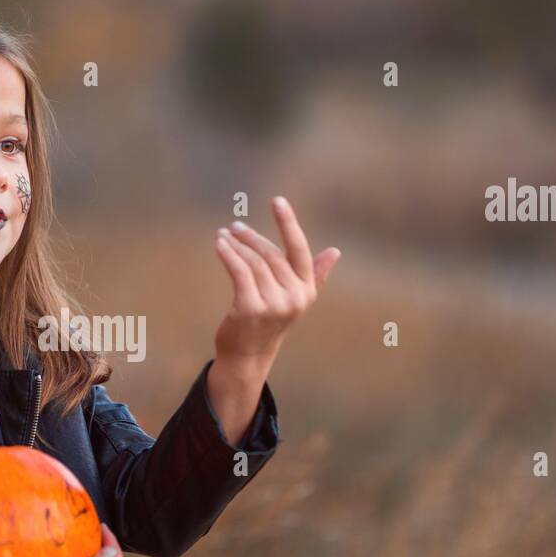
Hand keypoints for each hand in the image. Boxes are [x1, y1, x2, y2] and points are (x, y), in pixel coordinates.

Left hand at [213, 196, 339, 374]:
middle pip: (271, 255)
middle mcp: (294, 297)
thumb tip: (335, 252)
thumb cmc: (269, 322)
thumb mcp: (294, 298)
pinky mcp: (250, 308)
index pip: (299, 249)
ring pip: (253, 263)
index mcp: (306, 290)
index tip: (278, 200)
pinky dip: (228, 255)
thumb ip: (313, 274)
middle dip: (251, 238)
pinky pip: (239, 272)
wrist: (248, 356)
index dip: (289, 223)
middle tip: (235, 227)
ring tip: (223, 236)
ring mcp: (273, 304)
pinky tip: (219, 245)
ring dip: (235, 245)